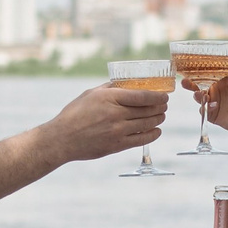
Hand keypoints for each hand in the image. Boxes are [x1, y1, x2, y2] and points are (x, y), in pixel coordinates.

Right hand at [43, 84, 166, 163]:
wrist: (62, 138)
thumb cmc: (74, 114)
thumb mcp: (90, 93)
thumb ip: (110, 87)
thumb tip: (126, 82)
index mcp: (110, 98)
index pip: (142, 96)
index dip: (158, 96)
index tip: (165, 96)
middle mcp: (116, 114)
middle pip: (148, 110)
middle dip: (160, 107)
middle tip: (164, 106)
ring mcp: (118, 131)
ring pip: (147, 124)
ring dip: (158, 120)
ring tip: (161, 116)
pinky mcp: (117, 145)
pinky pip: (141, 140)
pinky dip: (152, 134)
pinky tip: (156, 131)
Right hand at [191, 56, 227, 142]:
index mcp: (222, 81)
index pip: (208, 74)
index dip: (199, 70)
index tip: (190, 65)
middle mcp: (216, 91)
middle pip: (200, 86)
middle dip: (191, 84)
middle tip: (184, 81)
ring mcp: (213, 103)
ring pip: (200, 98)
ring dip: (198, 96)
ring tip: (200, 95)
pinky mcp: (213, 115)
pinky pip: (204, 111)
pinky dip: (206, 108)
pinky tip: (213, 106)